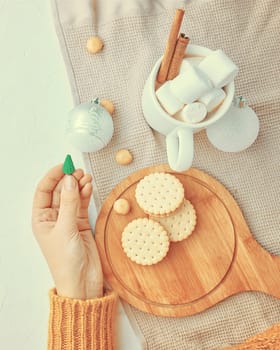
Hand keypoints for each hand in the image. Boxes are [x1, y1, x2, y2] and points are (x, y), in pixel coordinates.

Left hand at [32, 164, 102, 299]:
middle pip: (59, 191)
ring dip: (79, 185)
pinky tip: (89, 186)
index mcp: (41, 219)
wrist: (83, 282)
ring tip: (87, 177)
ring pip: (72, 196)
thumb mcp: (65, 229)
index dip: (53, 176)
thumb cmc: (66, 262)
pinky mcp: (82, 223)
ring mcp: (68, 220)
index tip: (64, 166)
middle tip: (79, 171)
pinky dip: (86, 195)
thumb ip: (69, 203)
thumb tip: (70, 180)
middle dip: (68, 179)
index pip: (44, 191)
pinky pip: (82, 204)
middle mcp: (53, 218)